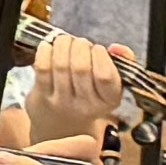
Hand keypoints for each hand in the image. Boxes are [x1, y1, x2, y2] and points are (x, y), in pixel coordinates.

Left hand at [17, 32, 130, 147]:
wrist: (63, 123)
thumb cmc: (92, 92)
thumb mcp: (112, 82)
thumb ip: (124, 61)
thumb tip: (116, 48)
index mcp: (109, 100)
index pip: (105, 76)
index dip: (100, 55)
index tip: (98, 49)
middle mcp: (86, 106)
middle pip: (81, 68)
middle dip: (80, 46)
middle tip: (80, 43)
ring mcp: (62, 103)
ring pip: (61, 65)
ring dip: (62, 45)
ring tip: (65, 41)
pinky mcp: (42, 97)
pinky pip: (42, 68)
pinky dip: (45, 51)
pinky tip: (48, 46)